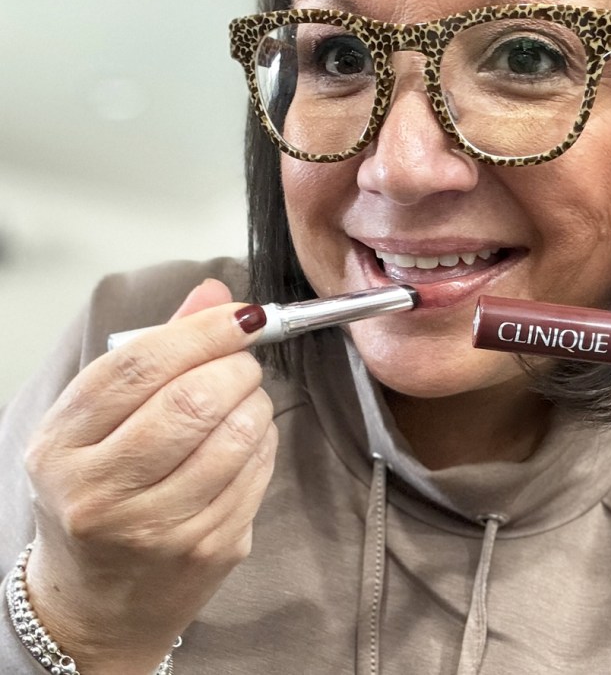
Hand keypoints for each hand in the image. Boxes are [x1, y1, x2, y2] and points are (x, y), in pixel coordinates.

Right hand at [23, 279, 277, 674]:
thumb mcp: (96, 426)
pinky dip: (265, 442)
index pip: (138, 368)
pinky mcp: (207, 550)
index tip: (243, 315)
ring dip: (258, 403)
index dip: (202, 332)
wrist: (98, 601)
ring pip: (236, 437)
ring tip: (245, 400)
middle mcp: (100, 493)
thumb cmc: (96, 498)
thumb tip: (215, 294)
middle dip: (237, 367)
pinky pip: (259, 473)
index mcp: (61, 447)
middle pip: (192, 402)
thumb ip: (156, 353)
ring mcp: (156, 529)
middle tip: (244, 360)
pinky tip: (247, 441)